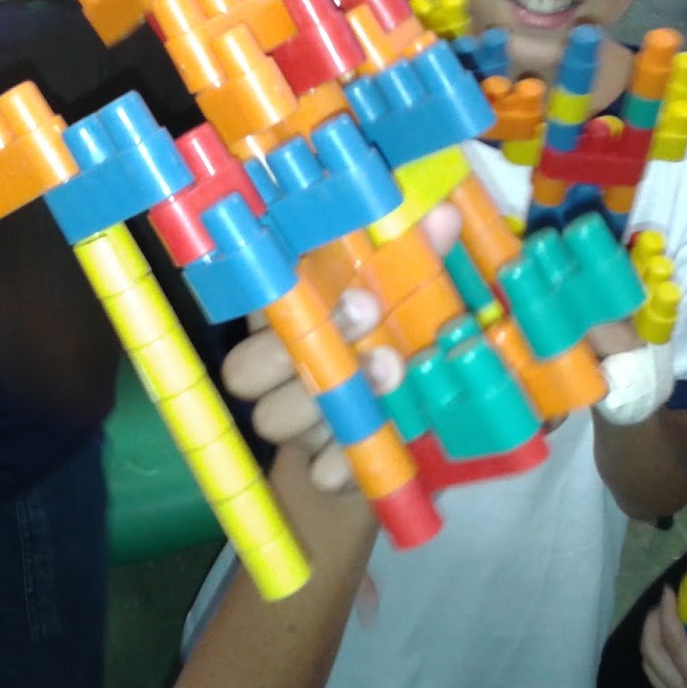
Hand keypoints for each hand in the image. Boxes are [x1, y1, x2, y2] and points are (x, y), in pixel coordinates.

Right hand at [221, 203, 461, 493]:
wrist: (392, 432)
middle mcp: (274, 371)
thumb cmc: (388, 339)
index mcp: (281, 319)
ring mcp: (292, 422)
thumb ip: (416, 255)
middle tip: (366, 310)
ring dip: (327, 399)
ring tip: (390, 369)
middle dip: (300, 343)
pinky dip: (349, 459)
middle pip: (243, 368)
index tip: (327, 261)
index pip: (253, 300)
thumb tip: (443, 216)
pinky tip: (379, 440)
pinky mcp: (321, 467)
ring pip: (274, 418)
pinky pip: (319, 471)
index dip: (279, 286)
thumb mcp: (404, 294)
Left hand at [641, 587, 686, 687]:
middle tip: (665, 604)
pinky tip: (673, 652)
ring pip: (648, 667)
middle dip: (651, 622)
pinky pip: (656, 680)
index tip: (669, 590)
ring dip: (649, 640)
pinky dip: (656, 659)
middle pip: (650, 651)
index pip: (673, 640)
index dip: (668, 612)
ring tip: (664, 623)